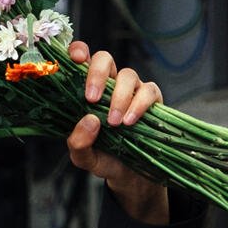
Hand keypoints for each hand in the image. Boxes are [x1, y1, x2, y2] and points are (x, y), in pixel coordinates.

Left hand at [66, 42, 167, 226]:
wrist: (129, 175)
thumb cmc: (103, 158)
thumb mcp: (83, 157)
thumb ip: (78, 142)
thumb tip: (90, 120)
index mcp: (87, 89)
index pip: (81, 60)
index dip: (78, 51)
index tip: (76, 58)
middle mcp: (109, 84)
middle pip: (105, 59)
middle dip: (97, 74)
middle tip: (91, 100)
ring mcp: (132, 89)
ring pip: (127, 75)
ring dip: (119, 96)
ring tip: (114, 123)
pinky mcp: (152, 99)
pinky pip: (148, 91)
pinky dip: (139, 105)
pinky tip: (130, 121)